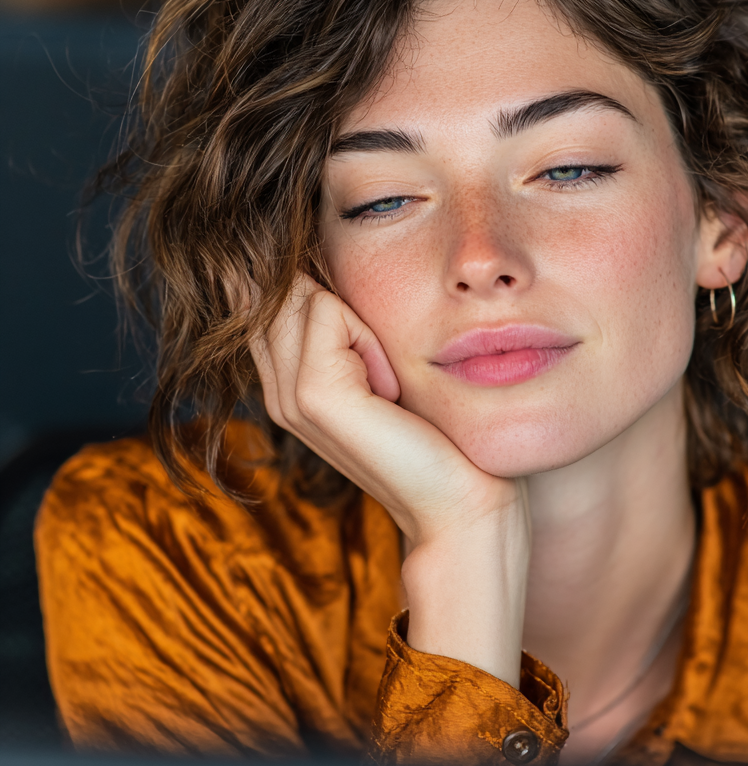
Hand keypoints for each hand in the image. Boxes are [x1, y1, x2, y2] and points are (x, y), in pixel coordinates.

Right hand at [251, 274, 529, 684]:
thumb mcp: (381, 365)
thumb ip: (341, 324)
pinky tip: (389, 387)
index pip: (270, 296)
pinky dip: (370, 335)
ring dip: (358, 319)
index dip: (316, 288)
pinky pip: (329, 311)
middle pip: (281, 290)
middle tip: (382, 363)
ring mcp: (288, 396)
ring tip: (387, 378)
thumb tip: (316, 266)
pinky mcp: (313, 396)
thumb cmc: (433, 430)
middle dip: (335, 298)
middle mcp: (278, 390)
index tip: (368, 336)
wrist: (458, 499)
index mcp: (289, 382)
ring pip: (305, 295)